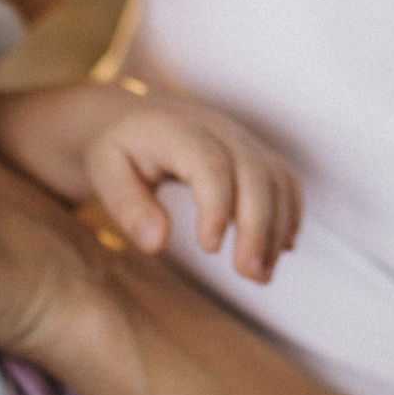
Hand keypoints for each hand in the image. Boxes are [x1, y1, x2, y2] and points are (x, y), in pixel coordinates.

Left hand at [0, 82, 303, 283]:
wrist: (128, 119)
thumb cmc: (114, 150)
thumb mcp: (104, 172)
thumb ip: (127, 206)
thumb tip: (156, 243)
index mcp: (175, 130)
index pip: (210, 163)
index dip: (218, 205)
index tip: (210, 249)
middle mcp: (216, 128)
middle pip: (255, 171)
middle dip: (259, 225)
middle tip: (250, 274)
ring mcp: (239, 139)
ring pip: (276, 177)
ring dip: (276, 228)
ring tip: (261, 275)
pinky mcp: (252, 153)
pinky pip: (284, 179)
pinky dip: (288, 213)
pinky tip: (280, 249)